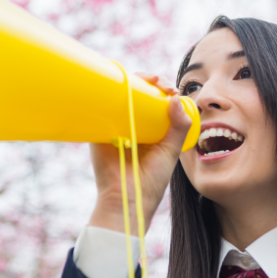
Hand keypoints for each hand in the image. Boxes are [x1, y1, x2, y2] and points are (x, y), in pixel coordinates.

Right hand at [88, 73, 191, 234]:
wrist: (125, 197)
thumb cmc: (151, 180)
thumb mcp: (170, 151)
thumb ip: (179, 127)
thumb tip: (176, 98)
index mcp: (150, 130)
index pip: (156, 102)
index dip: (164, 90)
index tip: (172, 90)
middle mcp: (131, 124)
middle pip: (138, 94)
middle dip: (150, 81)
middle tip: (160, 83)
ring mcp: (113, 125)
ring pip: (120, 96)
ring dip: (131, 81)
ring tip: (146, 80)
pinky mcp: (97, 129)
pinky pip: (99, 107)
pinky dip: (104, 91)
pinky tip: (116, 81)